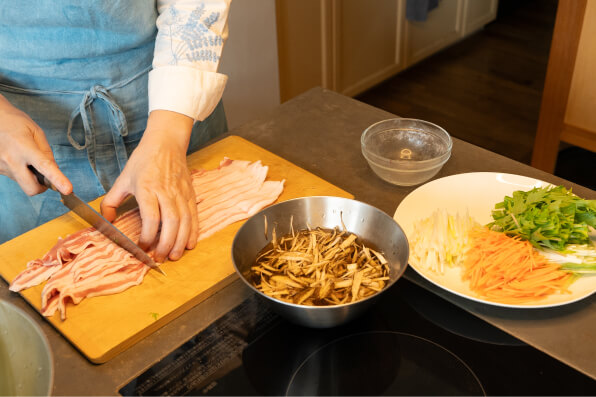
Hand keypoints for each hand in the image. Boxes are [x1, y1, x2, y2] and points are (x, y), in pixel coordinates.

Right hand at [0, 94, 71, 195]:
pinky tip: (17, 158)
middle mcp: (11, 160)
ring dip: (30, 177)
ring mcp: (2, 167)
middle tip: (45, 175)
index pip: (45, 167)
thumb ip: (47, 152)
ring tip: (25, 158)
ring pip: (23, 183)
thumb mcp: (36, 132)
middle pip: (31, 188)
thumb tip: (54, 170)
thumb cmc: (15, 122)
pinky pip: (15, 177)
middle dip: (42, 186)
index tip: (67, 189)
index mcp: (24, 148)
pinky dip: (21, 172)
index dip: (58, 179)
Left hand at [101, 110, 197, 261]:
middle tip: (160, 258)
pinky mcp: (190, 193)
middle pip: (171, 223)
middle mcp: (166, 191)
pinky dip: (194, 232)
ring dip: (181, 242)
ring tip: (175, 256)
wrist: (166, 143)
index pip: (151, 217)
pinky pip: (194, 216)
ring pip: (185, 221)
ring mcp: (181, 193)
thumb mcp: (122, 179)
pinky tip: (190, 244)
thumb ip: (110, 202)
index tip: (142, 247)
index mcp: (147, 188)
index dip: (148, 236)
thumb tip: (107, 222)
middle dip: (166, 244)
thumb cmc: (143, 160)